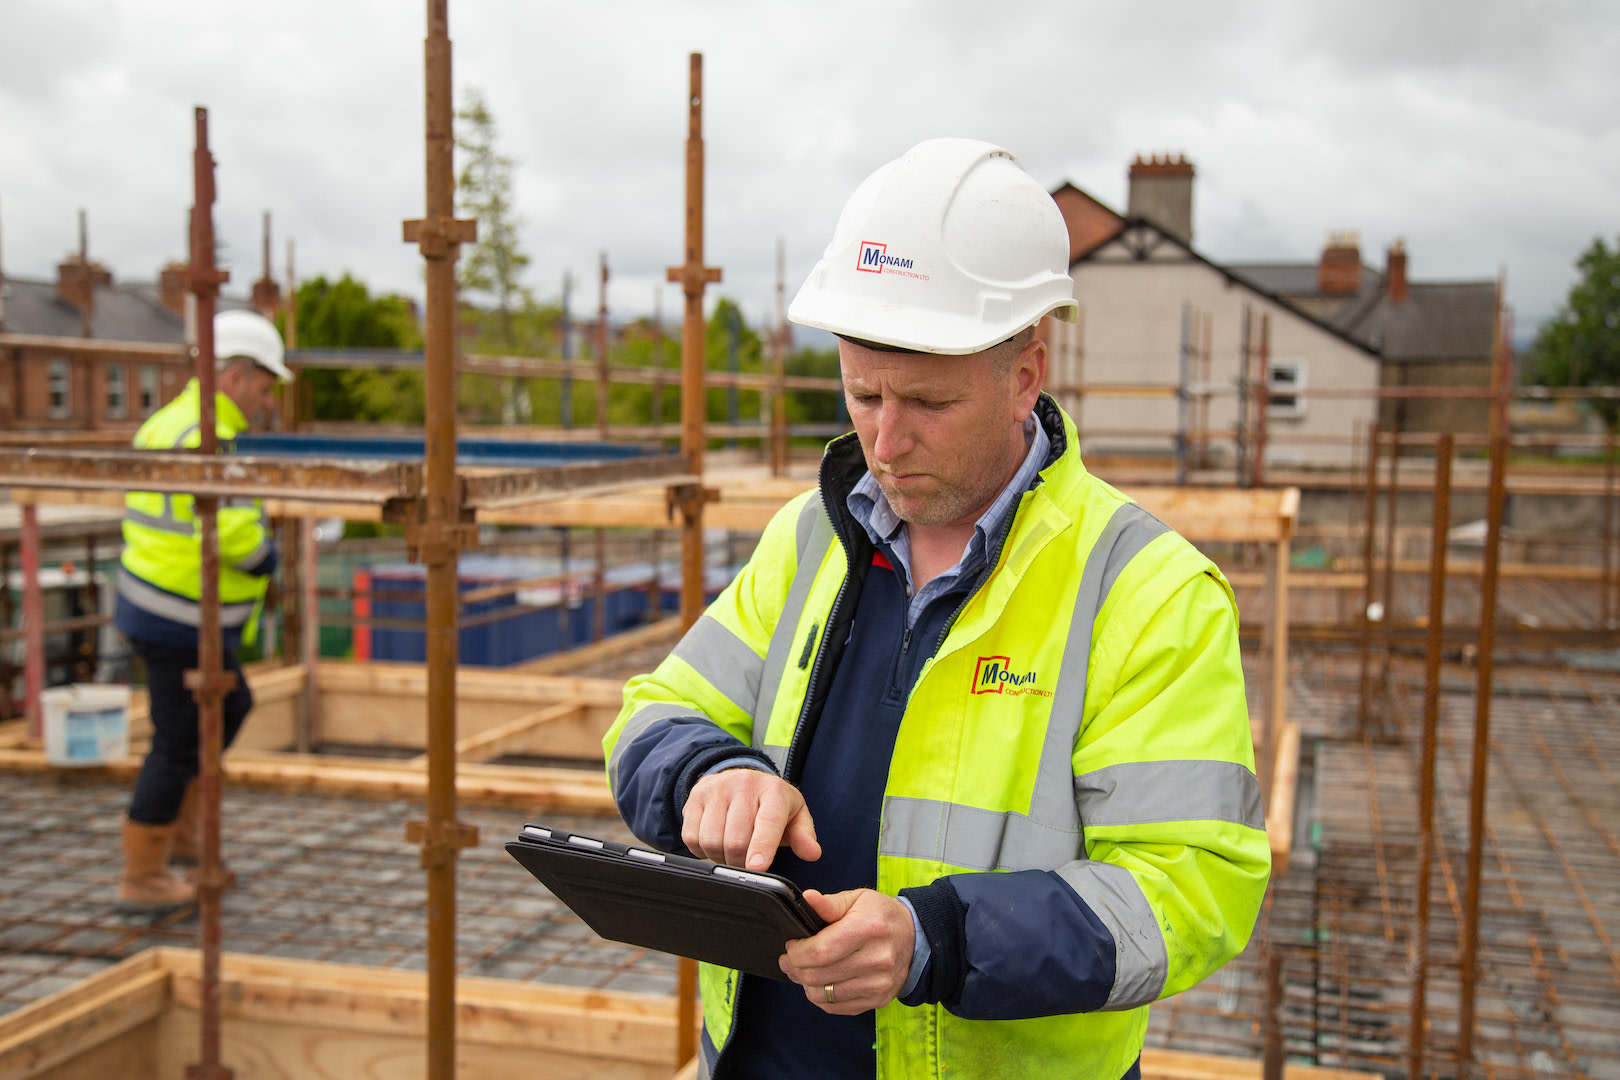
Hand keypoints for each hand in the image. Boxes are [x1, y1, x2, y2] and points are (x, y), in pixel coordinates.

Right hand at [681, 768, 820, 869]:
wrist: (742, 780)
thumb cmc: (772, 804)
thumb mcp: (795, 816)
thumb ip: (804, 836)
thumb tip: (812, 853)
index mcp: (774, 790)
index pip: (767, 821)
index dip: (762, 846)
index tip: (757, 868)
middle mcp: (744, 784)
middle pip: (736, 839)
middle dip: (741, 862)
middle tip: (748, 862)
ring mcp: (716, 789)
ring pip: (712, 840)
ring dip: (721, 857)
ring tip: (732, 851)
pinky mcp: (695, 797)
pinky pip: (691, 837)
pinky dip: (702, 850)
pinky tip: (715, 841)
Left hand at [780, 889, 913, 1014]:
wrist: (914, 938)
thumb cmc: (881, 916)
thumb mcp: (858, 899)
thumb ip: (830, 903)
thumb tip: (807, 899)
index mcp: (869, 929)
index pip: (821, 951)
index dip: (797, 952)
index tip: (791, 946)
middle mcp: (877, 959)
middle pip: (819, 975)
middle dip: (796, 968)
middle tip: (789, 960)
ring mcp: (878, 983)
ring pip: (824, 995)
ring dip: (805, 984)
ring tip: (802, 972)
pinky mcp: (878, 999)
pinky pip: (836, 1008)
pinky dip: (821, 998)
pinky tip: (820, 984)